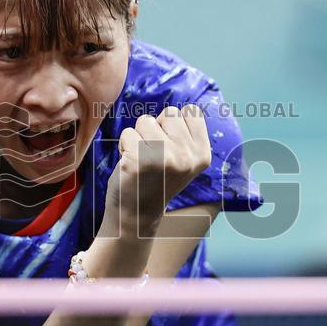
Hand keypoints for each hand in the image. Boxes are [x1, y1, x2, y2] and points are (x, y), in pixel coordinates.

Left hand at [105, 105, 211, 232]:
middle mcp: (187, 156)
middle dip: (156, 128)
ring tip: (142, 159)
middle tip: (154, 155)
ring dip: (138, 136)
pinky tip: (130, 165)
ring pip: (145, 120)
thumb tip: (176, 110)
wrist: (137, 215)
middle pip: (169, 113)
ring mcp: (164, 157)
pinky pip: (127, 133)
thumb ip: (184, 135)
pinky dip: (124, 145)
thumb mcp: (183, 160)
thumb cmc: (157, 180)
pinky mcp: (139, 160)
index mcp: (202, 154)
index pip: (191, 111)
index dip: (175, 124)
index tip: (170, 147)